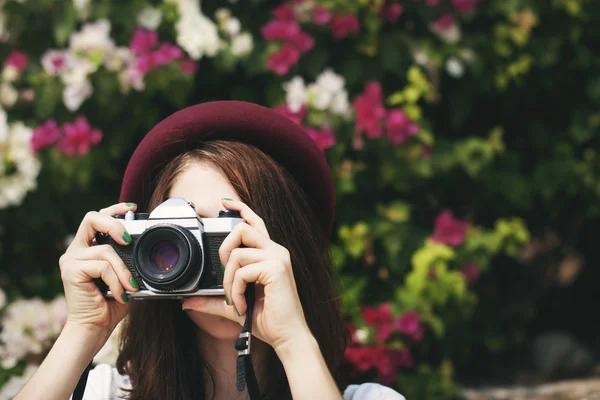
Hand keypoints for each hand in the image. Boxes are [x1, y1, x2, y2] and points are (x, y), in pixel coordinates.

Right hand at [59, 202, 138, 336]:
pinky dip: (116, 281)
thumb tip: (146, 248)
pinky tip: (120, 294)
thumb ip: (129, 260)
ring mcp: (71, 259)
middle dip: (114, 224)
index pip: (98, 218)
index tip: (133, 208)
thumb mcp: (125, 276)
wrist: (95, 327)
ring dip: (123, 270)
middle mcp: (77, 250)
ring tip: (131, 286)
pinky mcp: (70, 270)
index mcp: (89, 247)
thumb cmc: (111, 303)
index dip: (115, 209)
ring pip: (105, 250)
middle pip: (92, 218)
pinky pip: (102, 266)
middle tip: (128, 240)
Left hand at [181, 199, 310, 350]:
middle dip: (224, 249)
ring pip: (237, 252)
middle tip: (224, 274)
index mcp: (270, 254)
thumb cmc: (268, 319)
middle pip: (242, 229)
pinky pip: (242, 271)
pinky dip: (235, 290)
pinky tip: (241, 305)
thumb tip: (187, 301)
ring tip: (233, 299)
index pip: (255, 222)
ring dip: (228, 279)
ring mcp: (277, 258)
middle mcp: (276, 251)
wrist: (287, 336)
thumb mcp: (234, 305)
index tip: (225, 202)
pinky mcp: (276, 269)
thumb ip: (213, 300)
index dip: (241, 208)